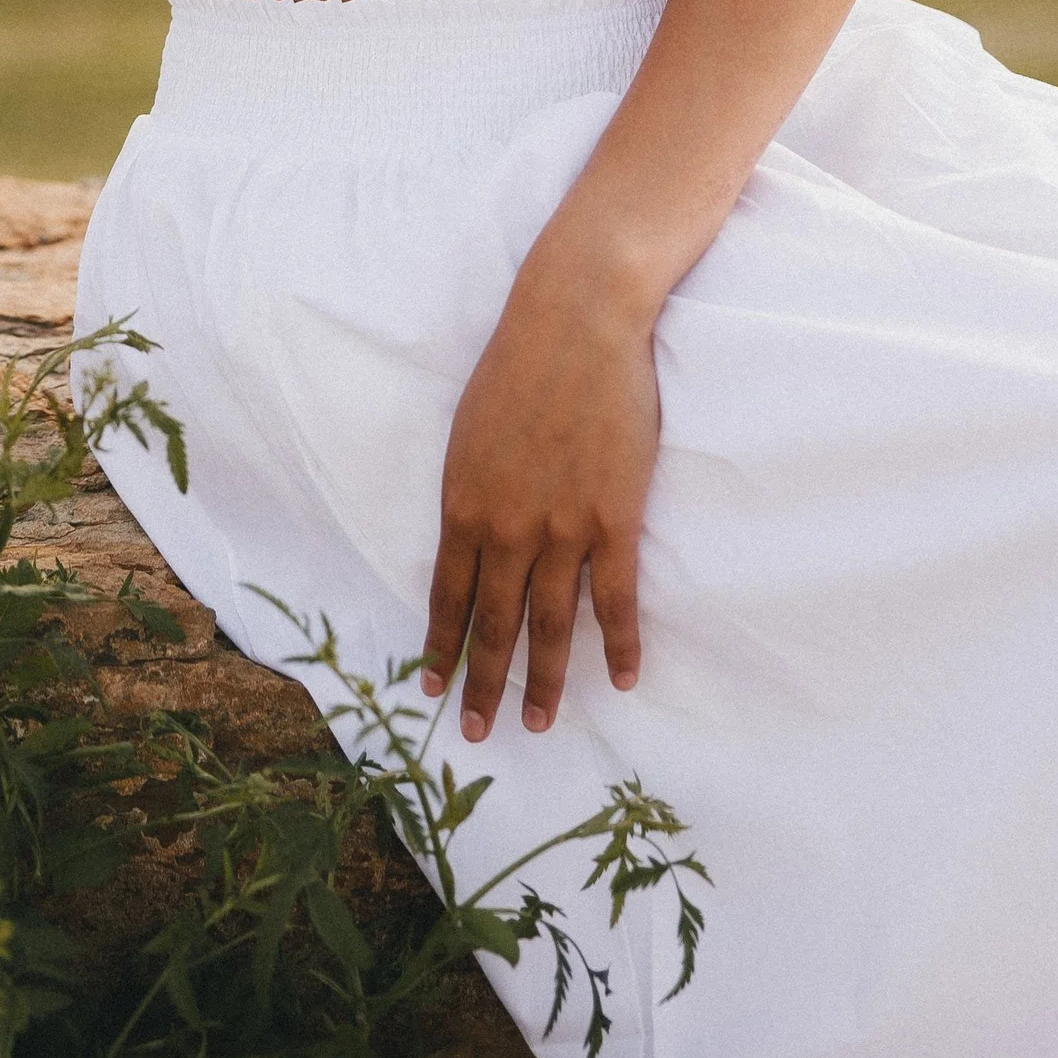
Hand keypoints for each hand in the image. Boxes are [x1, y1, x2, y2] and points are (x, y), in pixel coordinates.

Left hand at [422, 270, 658, 741]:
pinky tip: (623, 678)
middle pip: (495, 625)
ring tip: (540, 724)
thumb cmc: (518, 365)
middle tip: (479, 733)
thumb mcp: (469, 432)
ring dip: (545, 682)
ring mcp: (562, 530)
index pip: (447, 596)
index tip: (433, 689)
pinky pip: (616, 600)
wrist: (576, 323)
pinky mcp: (613, 519)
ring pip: (551, 626)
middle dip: (485, 685)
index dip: (441, 647)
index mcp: (463, 505)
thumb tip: (469, 535)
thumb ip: (470, 492)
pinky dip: (620, 645)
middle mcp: (506, 530)